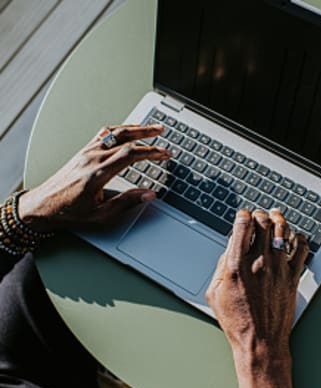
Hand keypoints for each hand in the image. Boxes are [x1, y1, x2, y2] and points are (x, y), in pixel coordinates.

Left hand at [18, 124, 170, 232]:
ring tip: (151, 128)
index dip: (151, 152)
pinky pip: (104, 134)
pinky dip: (120, 130)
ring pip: (115, 133)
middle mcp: (92, 158)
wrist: (43, 205)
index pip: (130, 155)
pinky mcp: (83, 151)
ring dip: (135, 128)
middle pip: (125, 139)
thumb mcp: (101, 215)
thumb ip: (127, 203)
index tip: (164, 153)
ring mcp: (87, 152)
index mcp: (98, 174)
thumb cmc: (69, 212)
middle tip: (163, 133)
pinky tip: (128, 130)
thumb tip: (149, 194)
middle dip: (147, 135)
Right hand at [206, 208, 308, 387]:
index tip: (243, 215)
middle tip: (258, 215)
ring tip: (277, 217)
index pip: (243, 225)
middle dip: (260, 214)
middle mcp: (259, 262)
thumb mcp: (215, 294)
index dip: (243, 215)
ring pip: (284, 231)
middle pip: (264, 223)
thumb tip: (230, 250)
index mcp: (237, 265)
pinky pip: (302, 250)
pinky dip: (300, 238)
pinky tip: (296, 236)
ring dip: (279, 220)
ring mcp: (279, 268)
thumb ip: (221, 267)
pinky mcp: (293, 277)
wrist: (261, 341)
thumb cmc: (237, 322)